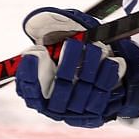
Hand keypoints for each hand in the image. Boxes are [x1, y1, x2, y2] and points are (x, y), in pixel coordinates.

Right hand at [16, 8, 138, 127]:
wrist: (96, 82)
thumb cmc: (69, 61)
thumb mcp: (56, 47)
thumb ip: (48, 37)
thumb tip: (40, 25)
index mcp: (38, 97)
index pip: (29, 90)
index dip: (28, 74)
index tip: (34, 53)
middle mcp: (55, 108)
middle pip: (61, 87)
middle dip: (67, 63)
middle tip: (72, 44)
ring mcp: (76, 113)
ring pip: (84, 89)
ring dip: (90, 65)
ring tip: (95, 47)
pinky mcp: (97, 113)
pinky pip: (103, 94)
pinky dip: (107, 76)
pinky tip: (109, 61)